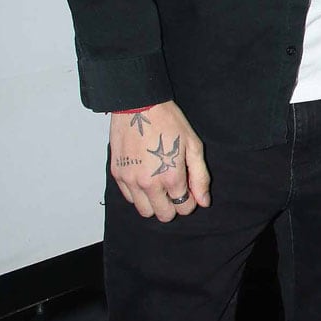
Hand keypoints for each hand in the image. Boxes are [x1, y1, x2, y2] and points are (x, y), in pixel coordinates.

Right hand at [109, 102, 210, 221]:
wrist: (137, 105)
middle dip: (173, 207)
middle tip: (174, 190)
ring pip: (144, 211)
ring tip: (159, 184)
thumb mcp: (193, 146)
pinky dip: (138, 194)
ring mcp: (130, 180)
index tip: (188, 189)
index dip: (189, 201)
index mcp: (170, 177)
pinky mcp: (117, 174)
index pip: (184, 208)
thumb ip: (200, 177)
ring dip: (154, 203)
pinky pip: (129, 198)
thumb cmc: (168, 121)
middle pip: (163, 215)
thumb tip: (203, 202)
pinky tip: (145, 177)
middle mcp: (148, 183)